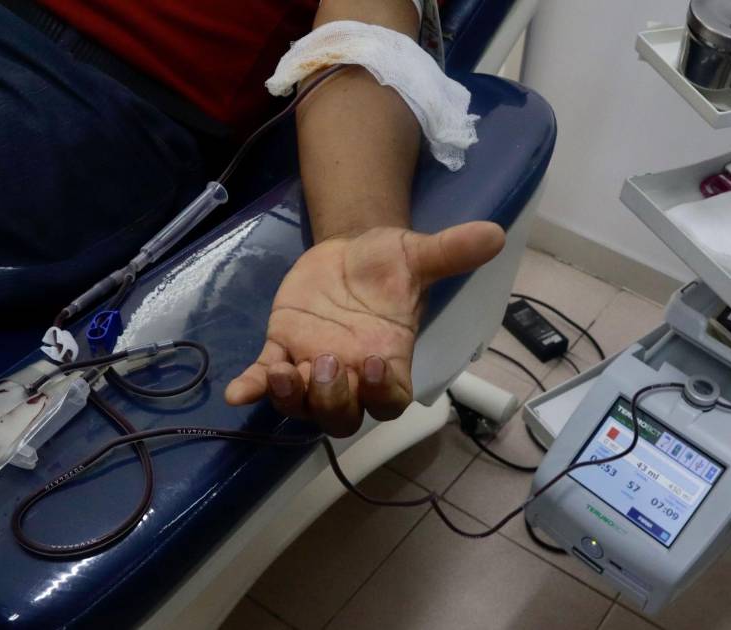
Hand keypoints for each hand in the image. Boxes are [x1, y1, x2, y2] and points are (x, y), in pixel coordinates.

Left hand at [224, 221, 504, 436]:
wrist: (353, 251)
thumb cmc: (390, 264)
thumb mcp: (419, 254)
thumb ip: (451, 252)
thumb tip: (493, 233)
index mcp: (389, 361)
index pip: (390, 400)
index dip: (382, 394)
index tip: (375, 364)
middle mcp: (351, 376)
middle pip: (342, 416)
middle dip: (332, 400)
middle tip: (328, 362)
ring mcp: (312, 367)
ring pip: (301, 406)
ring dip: (291, 398)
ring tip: (283, 373)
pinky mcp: (280, 351)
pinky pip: (264, 380)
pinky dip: (251, 388)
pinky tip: (237, 391)